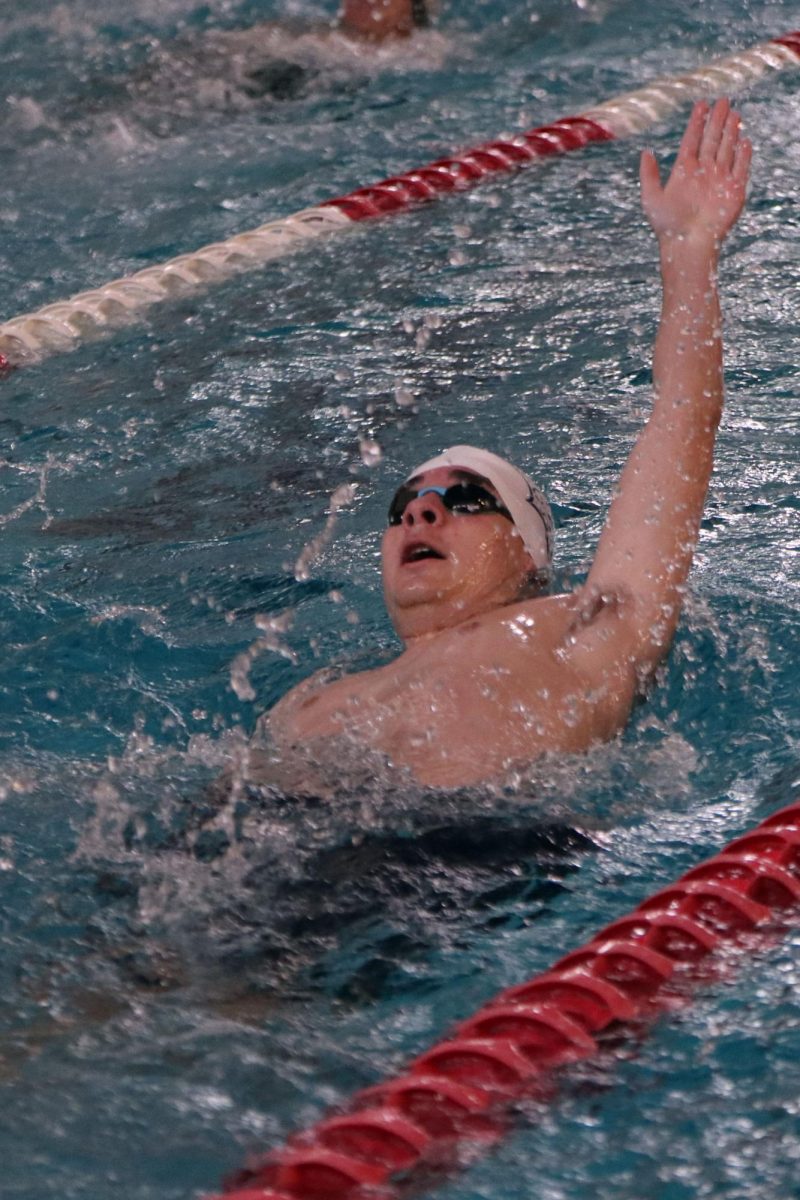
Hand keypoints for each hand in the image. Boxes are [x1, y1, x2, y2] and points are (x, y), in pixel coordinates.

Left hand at [640, 98, 751, 248]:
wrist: (689, 245)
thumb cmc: (668, 226)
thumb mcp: (651, 198)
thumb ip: (648, 175)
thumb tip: (646, 151)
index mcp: (684, 171)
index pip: (692, 140)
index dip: (697, 122)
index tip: (701, 104)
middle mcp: (702, 173)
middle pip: (711, 140)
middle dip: (717, 120)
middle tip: (723, 100)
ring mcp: (719, 180)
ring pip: (727, 149)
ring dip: (731, 131)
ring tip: (734, 113)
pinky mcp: (734, 190)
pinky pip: (741, 167)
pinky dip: (743, 154)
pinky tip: (744, 140)